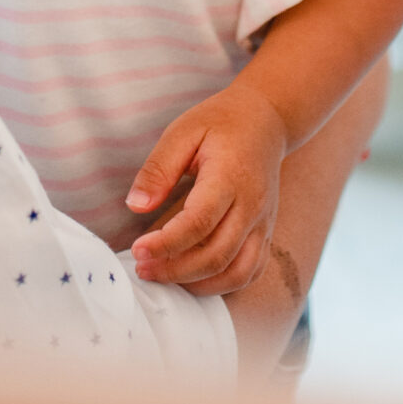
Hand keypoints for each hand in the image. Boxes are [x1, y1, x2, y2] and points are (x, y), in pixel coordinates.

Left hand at [125, 83, 288, 295]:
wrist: (267, 119)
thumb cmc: (220, 122)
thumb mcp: (183, 131)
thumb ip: (159, 169)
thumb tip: (135, 205)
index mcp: (229, 177)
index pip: (198, 223)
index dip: (166, 244)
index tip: (137, 251)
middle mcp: (251, 206)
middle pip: (216, 255)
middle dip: (175, 270)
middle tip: (142, 268)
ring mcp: (263, 222)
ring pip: (236, 272)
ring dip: (198, 284)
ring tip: (163, 275)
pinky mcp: (265, 232)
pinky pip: (250, 271)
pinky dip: (222, 284)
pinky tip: (193, 278)